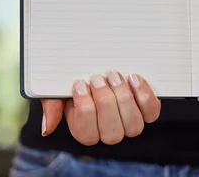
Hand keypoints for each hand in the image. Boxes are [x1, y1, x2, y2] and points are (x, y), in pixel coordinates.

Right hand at [41, 72, 160, 144]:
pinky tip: (133, 77)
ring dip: (123, 98)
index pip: (87, 133)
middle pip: (112, 132)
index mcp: (86, 131)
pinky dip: (144, 95)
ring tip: (114, 76)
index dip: (84, 109)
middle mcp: (110, 132)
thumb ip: (52, 106)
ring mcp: (130, 122)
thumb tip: (47, 129)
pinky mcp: (147, 110)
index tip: (79, 83)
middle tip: (97, 77)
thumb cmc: (77, 80)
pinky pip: (151, 112)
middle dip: (104, 102)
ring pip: (133, 125)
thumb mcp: (58, 90)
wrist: (97, 65)